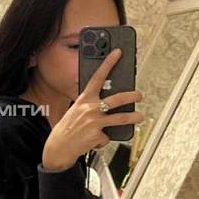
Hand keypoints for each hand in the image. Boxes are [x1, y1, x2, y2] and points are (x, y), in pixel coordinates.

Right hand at [42, 48, 144, 169]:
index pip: (98, 76)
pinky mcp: (97, 135)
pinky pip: (107, 135)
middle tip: (139, 95)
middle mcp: (90, 108)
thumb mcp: (77, 110)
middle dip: (131, 96)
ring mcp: (94, 122)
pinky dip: (104, 138)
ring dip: (133, 117)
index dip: (108, 63)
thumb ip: (91, 104)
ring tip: (139, 117)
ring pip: (120, 117)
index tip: (117, 53)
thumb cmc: (69, 126)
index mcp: (84, 99)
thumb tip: (111, 103)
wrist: (58, 146)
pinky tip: (96, 139)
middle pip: (116, 99)